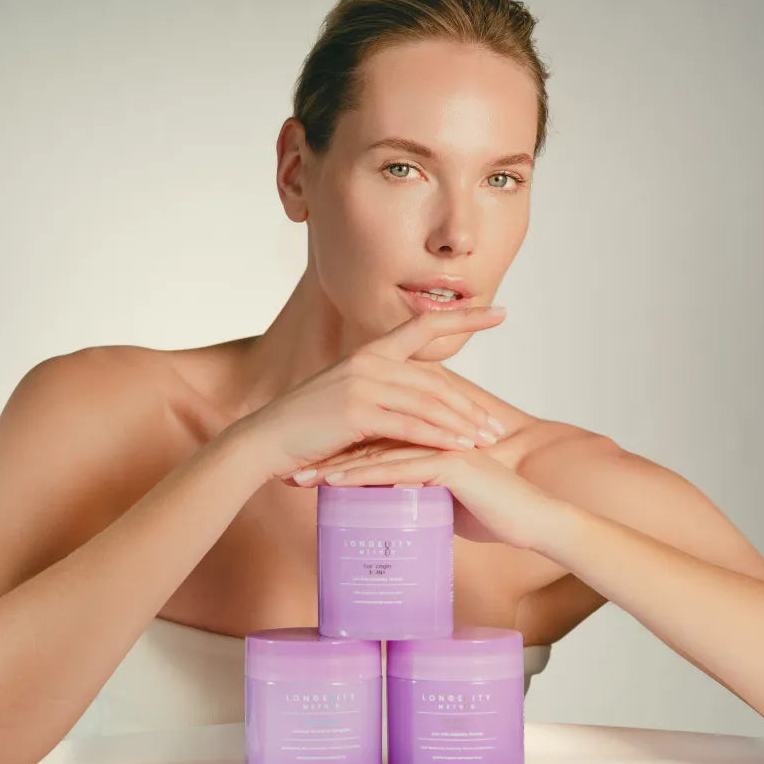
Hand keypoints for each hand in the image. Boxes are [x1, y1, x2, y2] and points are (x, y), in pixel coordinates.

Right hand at [239, 306, 508, 481]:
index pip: (424, 325)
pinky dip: (439, 438)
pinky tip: (459, 449)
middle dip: (470, 405)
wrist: (263, 441)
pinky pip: (411, 424)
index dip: (464, 318)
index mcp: (369, 353)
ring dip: (461, 425)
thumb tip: (412, 410)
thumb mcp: (346, 401)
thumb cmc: (306, 430)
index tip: (500, 313)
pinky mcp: (357, 410)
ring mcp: (362, 383)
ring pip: (428, 402)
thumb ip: (379, 397)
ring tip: (486, 442)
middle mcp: (368, 361)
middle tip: (496, 427)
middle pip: (435, 379)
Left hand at [287, 441, 561, 549]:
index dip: (340, 450)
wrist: (536, 524)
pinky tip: (338, 484)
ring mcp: (442, 445)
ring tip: (304, 478)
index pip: (377, 438)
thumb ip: (421, 496)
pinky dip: (366, 476)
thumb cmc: (495, 515)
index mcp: (431, 437)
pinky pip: (400, 468)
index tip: (306, 463)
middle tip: (293, 467)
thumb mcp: (447, 502)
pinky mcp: (451, 464)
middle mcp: (433, 433)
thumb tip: (394, 510)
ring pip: (378, 451)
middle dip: (329, 454)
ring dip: (338, 465)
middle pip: (370, 439)